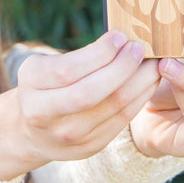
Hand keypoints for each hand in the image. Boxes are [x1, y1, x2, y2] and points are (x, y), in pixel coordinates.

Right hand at [0, 31, 160, 179]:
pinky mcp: (91, 146)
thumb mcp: (43, 66)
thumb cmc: (44, 86)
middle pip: (90, 92)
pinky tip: (148, 81)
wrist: (33, 132)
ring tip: (152, 63)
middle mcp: (45, 115)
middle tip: (139, 48)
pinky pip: (123, 119)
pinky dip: (140, 97)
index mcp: (31, 86)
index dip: (99, 53)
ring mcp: (69, 135)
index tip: (119, 36)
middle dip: (122, 67)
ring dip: (139, 81)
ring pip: (113, 107)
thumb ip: (74, 56)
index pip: (68, 70)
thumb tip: (121, 39)